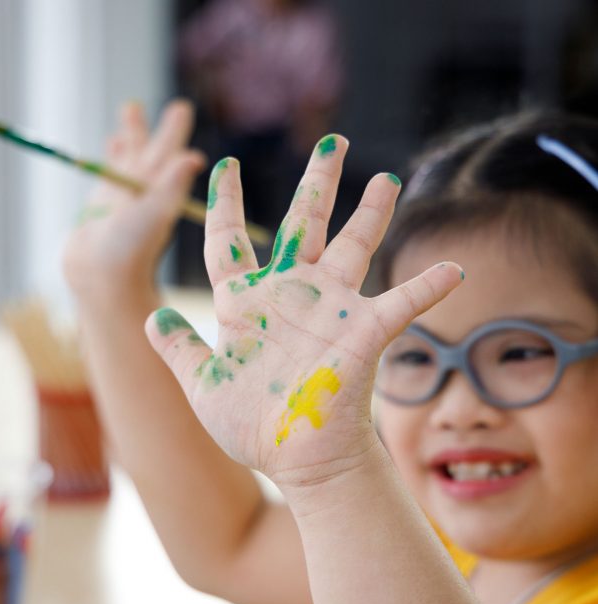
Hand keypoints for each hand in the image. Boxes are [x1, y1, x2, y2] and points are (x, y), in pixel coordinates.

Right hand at [63, 99, 205, 302]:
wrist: (100, 278)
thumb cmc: (129, 250)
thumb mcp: (153, 215)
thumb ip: (171, 187)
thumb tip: (193, 158)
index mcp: (162, 191)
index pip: (171, 156)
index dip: (175, 134)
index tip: (182, 111)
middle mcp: (145, 193)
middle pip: (155, 152)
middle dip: (163, 130)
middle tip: (179, 106)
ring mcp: (123, 198)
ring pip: (130, 157)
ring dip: (132, 134)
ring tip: (132, 108)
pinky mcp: (102, 205)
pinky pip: (108, 172)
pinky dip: (112, 155)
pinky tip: (113, 141)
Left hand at [145, 136, 462, 490]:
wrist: (296, 460)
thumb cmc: (251, 427)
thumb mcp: (203, 386)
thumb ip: (179, 348)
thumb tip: (151, 314)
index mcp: (245, 304)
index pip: (229, 241)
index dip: (225, 202)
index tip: (223, 165)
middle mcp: (289, 296)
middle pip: (302, 224)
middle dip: (317, 183)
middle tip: (331, 141)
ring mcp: (329, 311)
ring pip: (353, 246)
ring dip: (371, 214)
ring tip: (386, 179)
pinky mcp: (363, 334)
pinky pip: (402, 304)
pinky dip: (426, 288)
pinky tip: (454, 270)